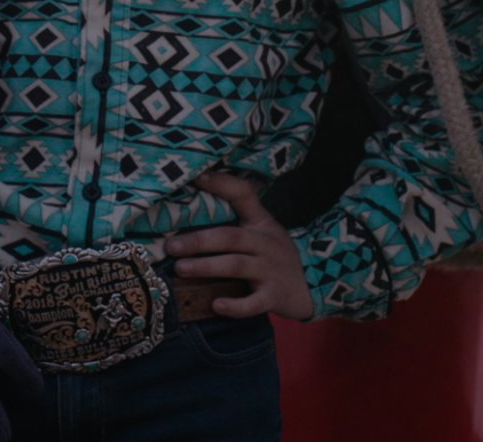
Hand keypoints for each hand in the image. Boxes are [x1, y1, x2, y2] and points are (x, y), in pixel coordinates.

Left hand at [162, 171, 313, 320]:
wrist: (311, 285)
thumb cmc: (274, 255)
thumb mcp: (262, 231)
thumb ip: (236, 219)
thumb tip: (190, 205)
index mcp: (260, 222)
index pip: (243, 195)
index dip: (221, 184)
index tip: (197, 177)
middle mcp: (266, 243)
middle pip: (230, 237)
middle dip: (198, 240)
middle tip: (171, 246)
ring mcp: (271, 270)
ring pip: (236, 266)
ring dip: (206, 266)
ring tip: (180, 269)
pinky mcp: (274, 296)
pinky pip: (253, 303)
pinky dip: (235, 305)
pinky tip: (216, 305)